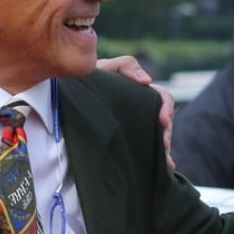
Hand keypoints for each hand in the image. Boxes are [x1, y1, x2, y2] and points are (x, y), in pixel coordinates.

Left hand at [97, 55, 175, 171]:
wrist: (66, 98)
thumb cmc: (87, 81)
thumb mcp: (104, 68)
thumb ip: (126, 65)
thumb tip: (147, 81)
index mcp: (141, 92)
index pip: (163, 98)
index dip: (167, 109)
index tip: (163, 121)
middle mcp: (142, 110)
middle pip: (165, 122)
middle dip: (167, 134)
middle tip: (163, 145)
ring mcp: (137, 126)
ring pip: (159, 137)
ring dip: (164, 149)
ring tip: (164, 162)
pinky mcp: (130, 140)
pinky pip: (149, 150)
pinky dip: (160, 159)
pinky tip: (165, 168)